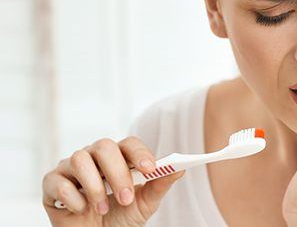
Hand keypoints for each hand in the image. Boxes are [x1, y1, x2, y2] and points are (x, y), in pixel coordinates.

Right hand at [42, 136, 184, 226]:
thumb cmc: (120, 217)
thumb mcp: (144, 204)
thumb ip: (160, 184)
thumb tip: (180, 169)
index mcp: (119, 157)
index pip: (129, 143)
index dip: (139, 153)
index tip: (150, 169)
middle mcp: (94, 156)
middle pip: (104, 147)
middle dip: (117, 173)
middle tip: (125, 198)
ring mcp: (71, 167)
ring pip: (79, 159)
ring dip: (94, 186)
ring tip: (101, 208)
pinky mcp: (51, 183)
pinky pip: (57, 180)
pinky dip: (71, 196)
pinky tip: (81, 209)